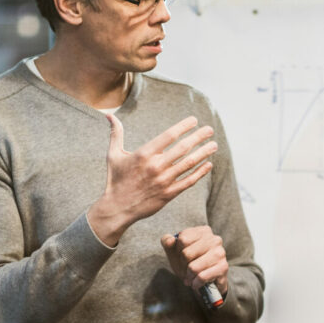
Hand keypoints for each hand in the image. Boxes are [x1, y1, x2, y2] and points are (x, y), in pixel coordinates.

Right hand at [87, 115, 216, 245]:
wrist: (118, 208)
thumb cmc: (116, 179)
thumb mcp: (113, 155)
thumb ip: (116, 133)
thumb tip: (109, 115)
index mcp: (143, 154)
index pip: (169, 136)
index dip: (183, 126)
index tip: (194, 121)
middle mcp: (155, 166)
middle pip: (182, 148)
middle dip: (199, 137)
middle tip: (210, 129)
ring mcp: (164, 181)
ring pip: (188, 164)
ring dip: (203, 153)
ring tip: (214, 145)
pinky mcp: (169, 194)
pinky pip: (188, 181)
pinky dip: (200, 173)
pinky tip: (208, 164)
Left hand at [161, 226, 228, 297]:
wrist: (207, 283)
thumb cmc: (190, 264)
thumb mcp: (175, 252)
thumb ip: (167, 242)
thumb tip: (170, 239)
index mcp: (203, 231)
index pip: (182, 239)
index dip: (177, 252)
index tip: (181, 258)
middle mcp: (214, 239)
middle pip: (186, 253)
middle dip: (182, 266)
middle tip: (185, 270)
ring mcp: (220, 253)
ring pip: (193, 267)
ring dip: (189, 276)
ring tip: (190, 278)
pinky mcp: (223, 267)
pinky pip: (202, 277)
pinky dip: (195, 283)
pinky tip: (196, 283)